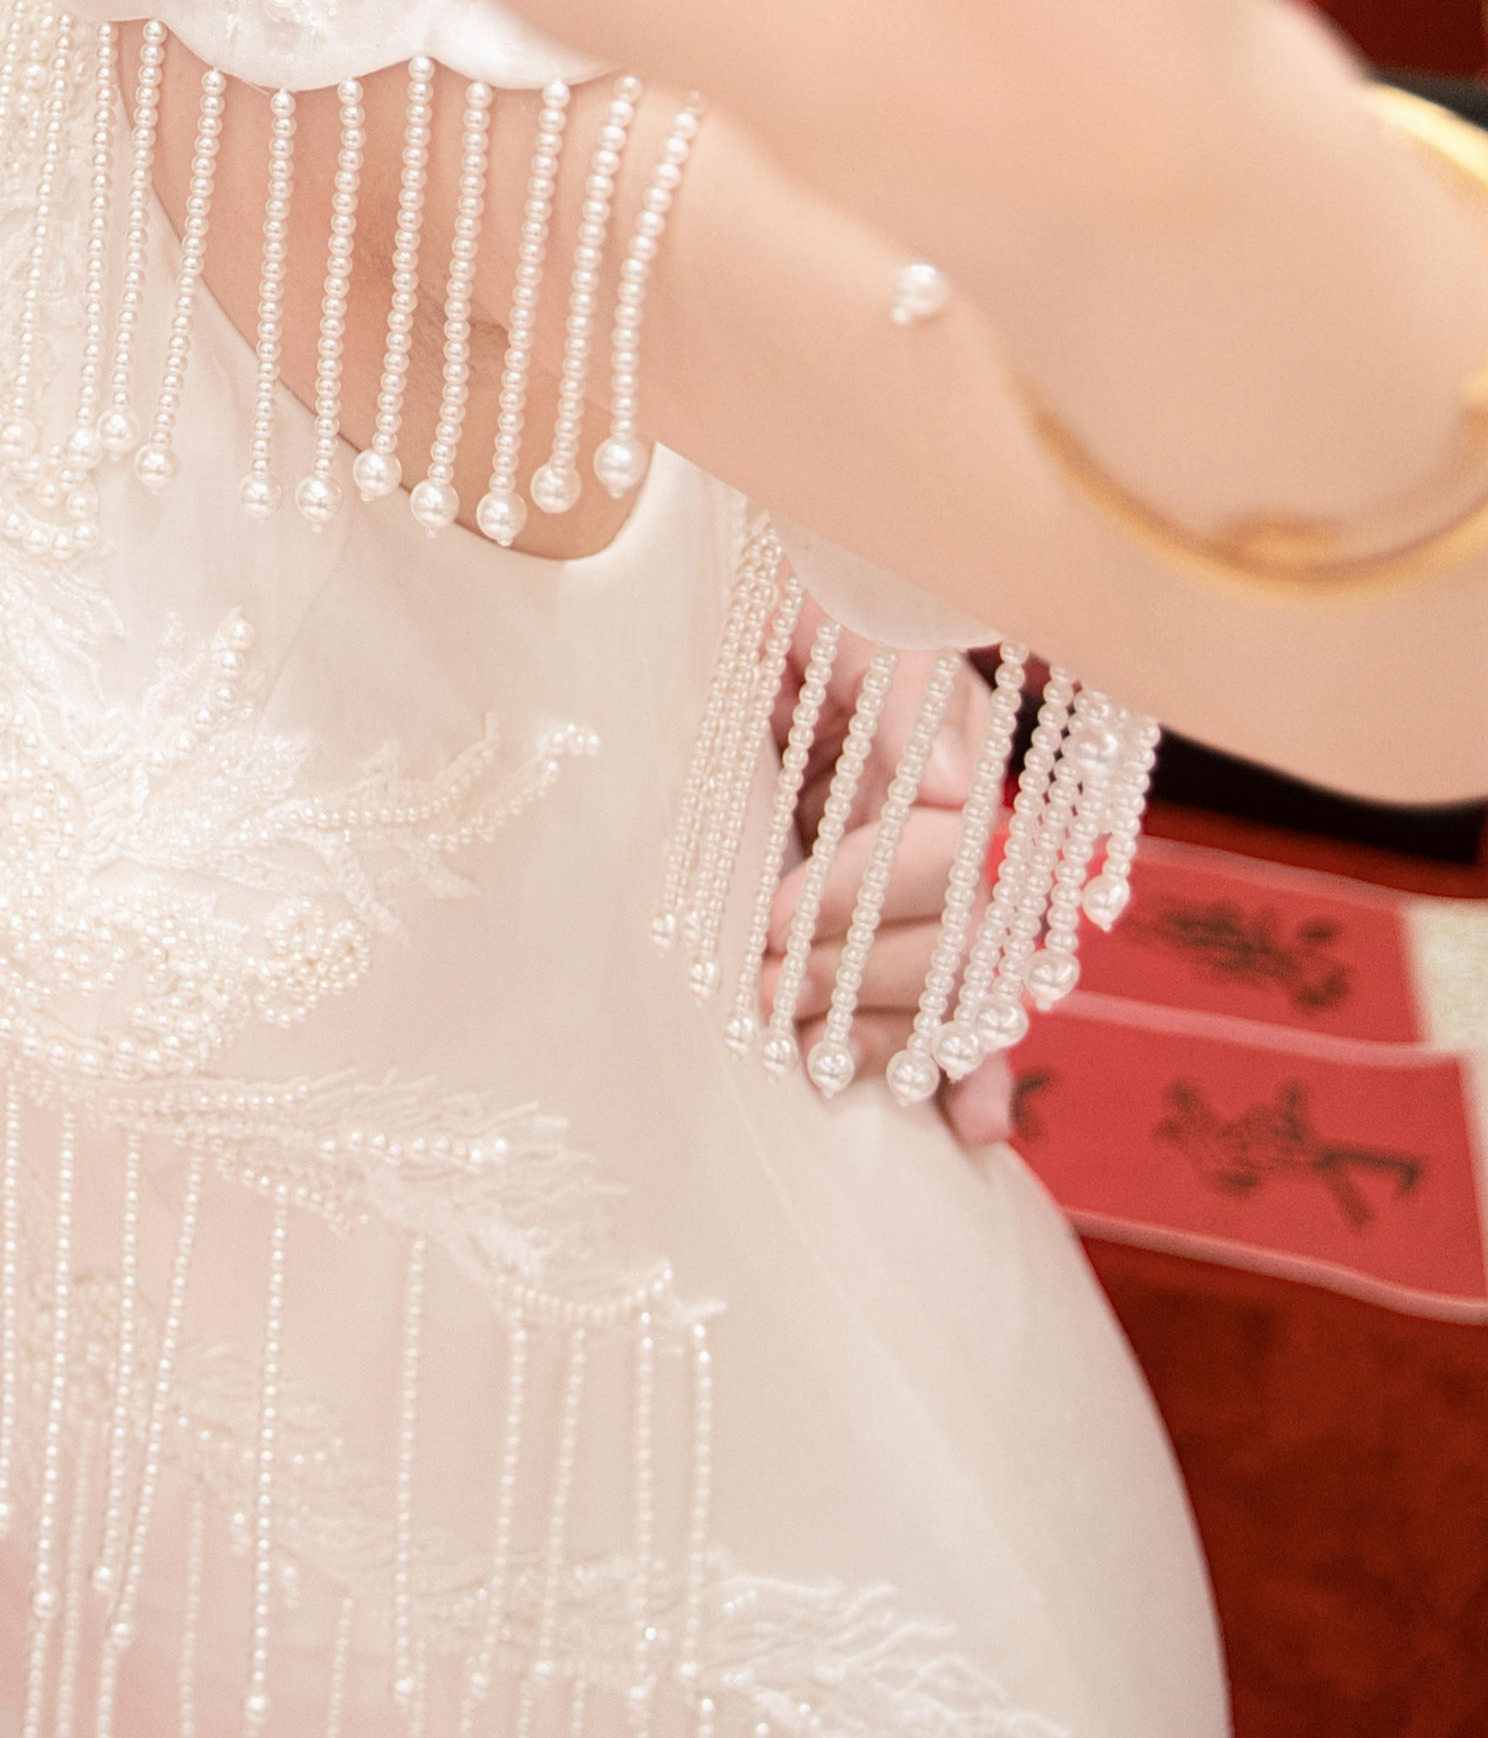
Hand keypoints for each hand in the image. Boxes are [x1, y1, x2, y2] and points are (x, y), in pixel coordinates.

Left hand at [762, 630, 1015, 1150]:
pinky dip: (977, 1081)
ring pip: (960, 1000)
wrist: (761, 621)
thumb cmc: (805, 606)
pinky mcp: (918, 942)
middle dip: (855, 976)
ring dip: (883, 1036)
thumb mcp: (844, 620)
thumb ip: (904, 692)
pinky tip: (976, 1131)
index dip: (859, 897)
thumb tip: (954, 789)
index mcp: (953, 765)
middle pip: (958, 947)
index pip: (945, 862)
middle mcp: (966, 839)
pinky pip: (974, 1024)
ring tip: (802, 1047)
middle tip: (762, 984)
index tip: (771, 914)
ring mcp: (947, 898)